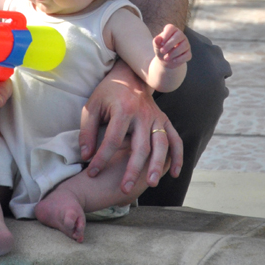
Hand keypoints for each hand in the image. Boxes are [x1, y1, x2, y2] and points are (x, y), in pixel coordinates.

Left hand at [79, 62, 182, 192]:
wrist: (129, 75)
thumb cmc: (107, 93)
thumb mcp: (92, 107)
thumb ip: (87, 131)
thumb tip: (86, 156)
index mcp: (123, 109)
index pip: (112, 140)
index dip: (101, 158)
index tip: (92, 172)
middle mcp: (143, 114)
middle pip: (140, 146)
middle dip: (132, 170)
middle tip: (124, 189)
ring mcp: (157, 117)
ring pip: (161, 145)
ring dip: (157, 166)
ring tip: (151, 184)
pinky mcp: (165, 120)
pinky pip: (175, 139)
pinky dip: (177, 156)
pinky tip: (174, 173)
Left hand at [153, 25, 191, 66]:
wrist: (165, 60)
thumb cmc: (161, 48)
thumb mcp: (157, 45)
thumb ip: (156, 42)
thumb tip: (157, 39)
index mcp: (172, 30)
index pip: (171, 28)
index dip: (166, 35)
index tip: (161, 43)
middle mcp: (181, 35)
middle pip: (179, 36)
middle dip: (169, 44)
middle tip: (162, 51)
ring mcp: (186, 44)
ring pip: (184, 46)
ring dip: (174, 53)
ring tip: (166, 58)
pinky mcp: (188, 53)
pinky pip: (187, 55)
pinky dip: (180, 59)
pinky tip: (173, 60)